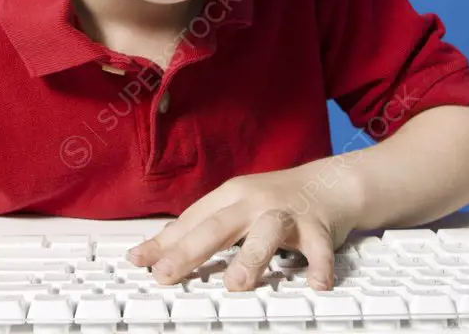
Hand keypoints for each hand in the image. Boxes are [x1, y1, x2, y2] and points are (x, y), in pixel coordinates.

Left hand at [126, 158, 361, 290]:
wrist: (329, 183)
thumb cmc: (275, 199)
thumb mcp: (235, 206)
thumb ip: (201, 227)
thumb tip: (158, 249)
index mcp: (231, 197)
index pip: (192, 221)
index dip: (165, 242)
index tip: (139, 262)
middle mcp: (255, 202)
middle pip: (219, 225)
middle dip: (190, 250)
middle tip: (166, 273)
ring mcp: (286, 213)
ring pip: (267, 232)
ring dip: (251, 257)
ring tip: (236, 284)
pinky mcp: (318, 227)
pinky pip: (319, 248)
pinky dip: (320, 266)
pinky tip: (316, 285)